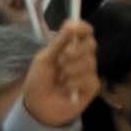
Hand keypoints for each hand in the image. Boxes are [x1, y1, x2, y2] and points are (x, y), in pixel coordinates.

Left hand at [17, 13, 103, 130]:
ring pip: (89, 62)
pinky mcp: (92, 87)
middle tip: (60, 61)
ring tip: (60, 81)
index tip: (77, 29)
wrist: (38, 108)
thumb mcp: (44, 59)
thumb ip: (59, 41)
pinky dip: (74, 84)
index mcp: (70, 46)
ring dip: (70, 71)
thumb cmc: (39, 81)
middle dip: (74, 52)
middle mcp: (82, 56)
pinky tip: (66, 91)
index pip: (84, 31)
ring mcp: (89, 71)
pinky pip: (90, 79)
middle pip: (90, 44)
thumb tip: (72, 22)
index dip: (83, 27)